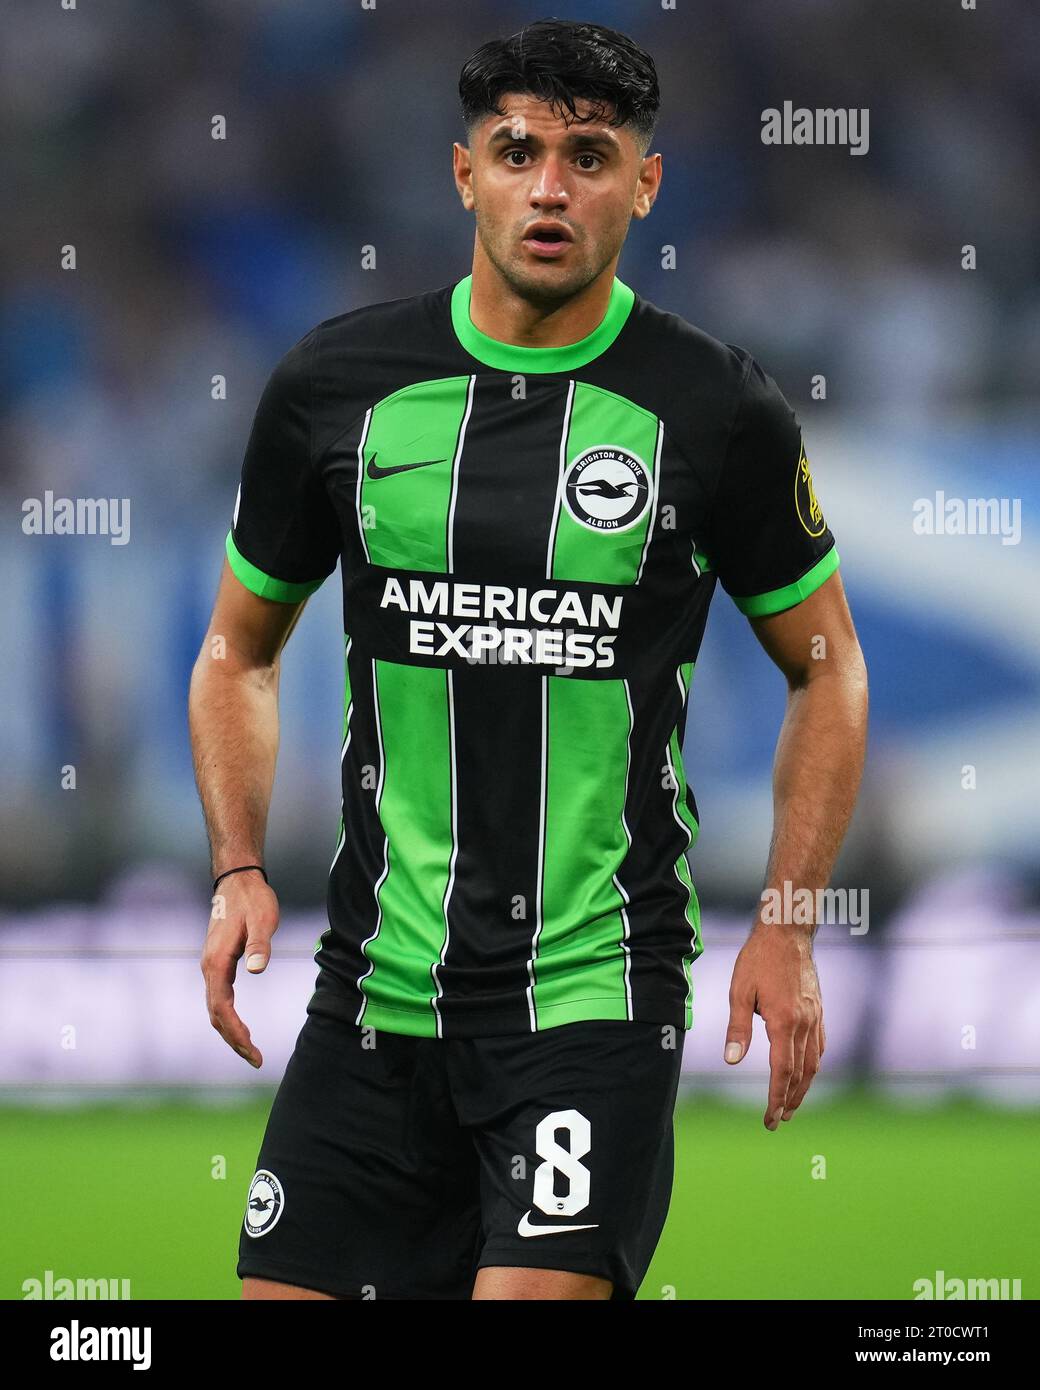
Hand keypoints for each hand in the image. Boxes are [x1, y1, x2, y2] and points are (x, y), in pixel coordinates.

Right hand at [200, 871, 279, 1067]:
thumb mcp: (263, 919)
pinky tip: (240, 1026)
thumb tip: (257, 970)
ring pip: (215, 1008)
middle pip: (215, 1014)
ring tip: (250, 1050)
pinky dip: (228, 1017)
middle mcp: (208, 967)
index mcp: (217, 962)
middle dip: (233, 1040)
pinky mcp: (217, 963)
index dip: (236, 1033)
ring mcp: (210, 966)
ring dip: (230, 1031)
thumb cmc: (253, 899)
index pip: (222, 1008)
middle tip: (255, 1059)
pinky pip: (218, 998)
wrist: (237, 880)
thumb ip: (260, 944)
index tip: (253, 1050)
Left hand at [723, 922, 825, 1129]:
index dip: (776, 1098)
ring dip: (803, 1088)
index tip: (770, 1119)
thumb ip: (738, 1028)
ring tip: (791, 1106)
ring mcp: (815, 1017)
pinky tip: (805, 1073)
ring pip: (814, 1063)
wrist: (787, 931)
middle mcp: (804, 1023)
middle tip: (778, 1120)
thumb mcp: (739, 992)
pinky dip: (812, 1066)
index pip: (782, 1072)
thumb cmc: (758, 959)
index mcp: (783, 1021)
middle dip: (790, 1101)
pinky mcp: (818, 1010)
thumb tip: (732, 1061)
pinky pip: (819, 1046)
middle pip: (800, 1074)